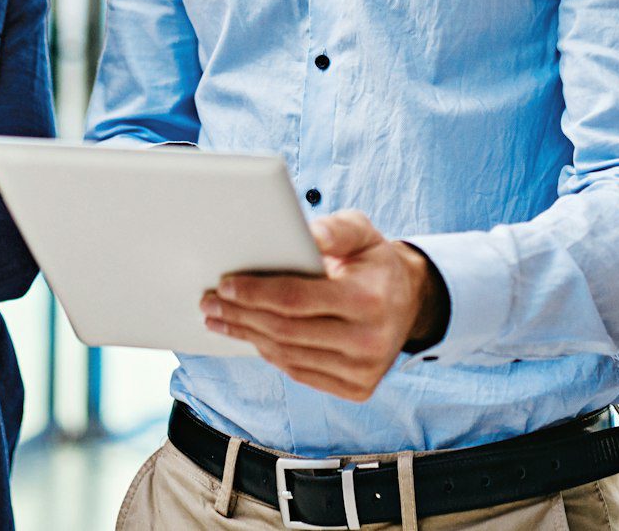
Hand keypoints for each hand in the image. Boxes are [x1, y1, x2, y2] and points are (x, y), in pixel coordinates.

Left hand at [200, 210, 446, 402]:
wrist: (409, 302)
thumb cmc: (372, 261)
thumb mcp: (361, 232)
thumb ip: (334, 229)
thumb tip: (307, 235)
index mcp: (368, 299)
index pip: (295, 299)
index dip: (254, 292)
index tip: (223, 284)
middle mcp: (369, 341)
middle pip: (285, 331)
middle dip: (240, 315)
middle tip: (209, 303)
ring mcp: (364, 371)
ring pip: (288, 356)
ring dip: (247, 337)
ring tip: (220, 320)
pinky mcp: (358, 389)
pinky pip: (300, 373)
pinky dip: (270, 354)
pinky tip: (251, 337)